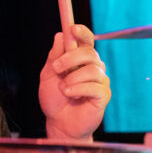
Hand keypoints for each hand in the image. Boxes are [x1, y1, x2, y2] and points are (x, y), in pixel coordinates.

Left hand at [38, 24, 110, 140]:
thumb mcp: (48, 76)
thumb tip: (60, 35)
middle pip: (90, 52)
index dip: (82, 32)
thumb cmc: (54, 100)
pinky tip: (70, 94)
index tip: (72, 28)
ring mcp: (100, 81)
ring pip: (93, 69)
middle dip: (71, 57)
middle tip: (57, 68)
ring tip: (63, 89)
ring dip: (73, 78)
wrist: (59, 124)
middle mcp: (93, 68)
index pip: (86, 41)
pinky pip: (95, 86)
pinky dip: (78, 89)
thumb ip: (54, 57)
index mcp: (80, 60)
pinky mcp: (103, 95)